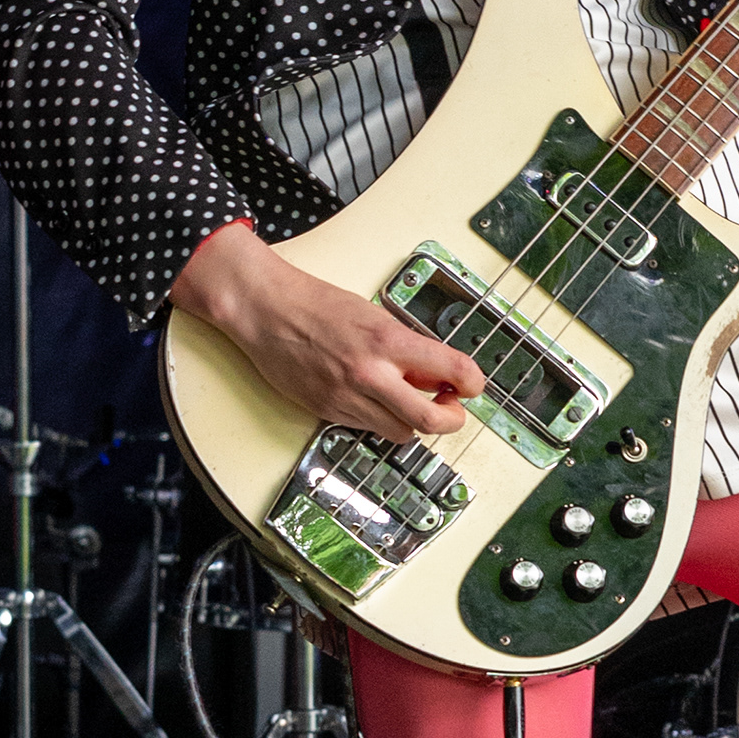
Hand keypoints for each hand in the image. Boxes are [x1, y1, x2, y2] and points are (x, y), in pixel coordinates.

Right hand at [169, 223, 483, 444]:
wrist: (266, 311)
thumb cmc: (315, 304)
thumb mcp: (374, 315)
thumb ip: (406, 348)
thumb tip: (436, 375)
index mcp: (388, 341)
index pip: (452, 370)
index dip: (472, 383)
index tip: (472, 385)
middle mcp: (370, 374)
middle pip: (430, 421)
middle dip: (451, 419)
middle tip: (451, 408)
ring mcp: (347, 398)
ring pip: (401, 432)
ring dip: (414, 422)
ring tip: (411, 402)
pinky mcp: (327, 411)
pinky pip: (368, 429)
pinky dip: (381, 420)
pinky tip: (377, 400)